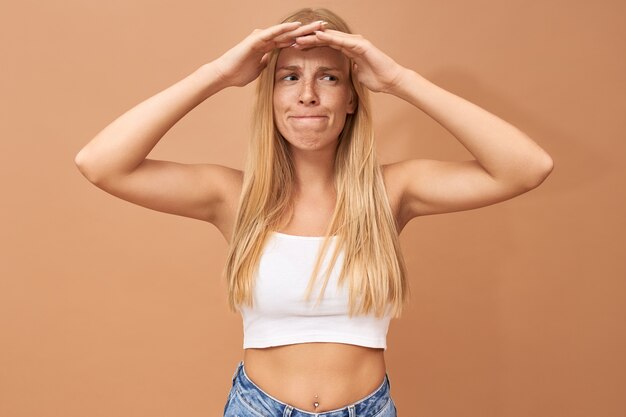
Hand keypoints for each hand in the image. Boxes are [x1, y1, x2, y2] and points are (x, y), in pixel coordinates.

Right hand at [212, 20, 327, 87]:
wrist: (225, 74)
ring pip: (285, 31)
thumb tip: (272, 63)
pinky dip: (285, 29)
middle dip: (308, 31)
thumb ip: (266, 64)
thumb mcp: (259, 70)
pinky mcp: (256, 39)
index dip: (306, 40)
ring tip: (317, 24)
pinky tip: (297, 26)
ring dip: (301, 27)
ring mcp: (262, 37)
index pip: (291, 41)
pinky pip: (273, 33)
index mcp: (269, 47)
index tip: (321, 39)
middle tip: (325, 26)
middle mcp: (267, 39)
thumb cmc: (239, 73)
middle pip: (292, 34)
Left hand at [293, 29, 405, 93]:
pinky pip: (342, 40)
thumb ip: (347, 71)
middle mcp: (351, 42)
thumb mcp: (355, 76)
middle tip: (291, 39)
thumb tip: (341, 75)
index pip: (325, 44)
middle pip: (325, 38)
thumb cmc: (376, 79)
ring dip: (315, 36)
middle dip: (309, 38)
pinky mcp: (361, 45)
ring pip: (331, 36)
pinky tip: (318, 36)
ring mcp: (356, 42)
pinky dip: (330, 38)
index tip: (295, 47)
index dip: (310, 45)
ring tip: (300, 36)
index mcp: (348, 49)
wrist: (391, 81)